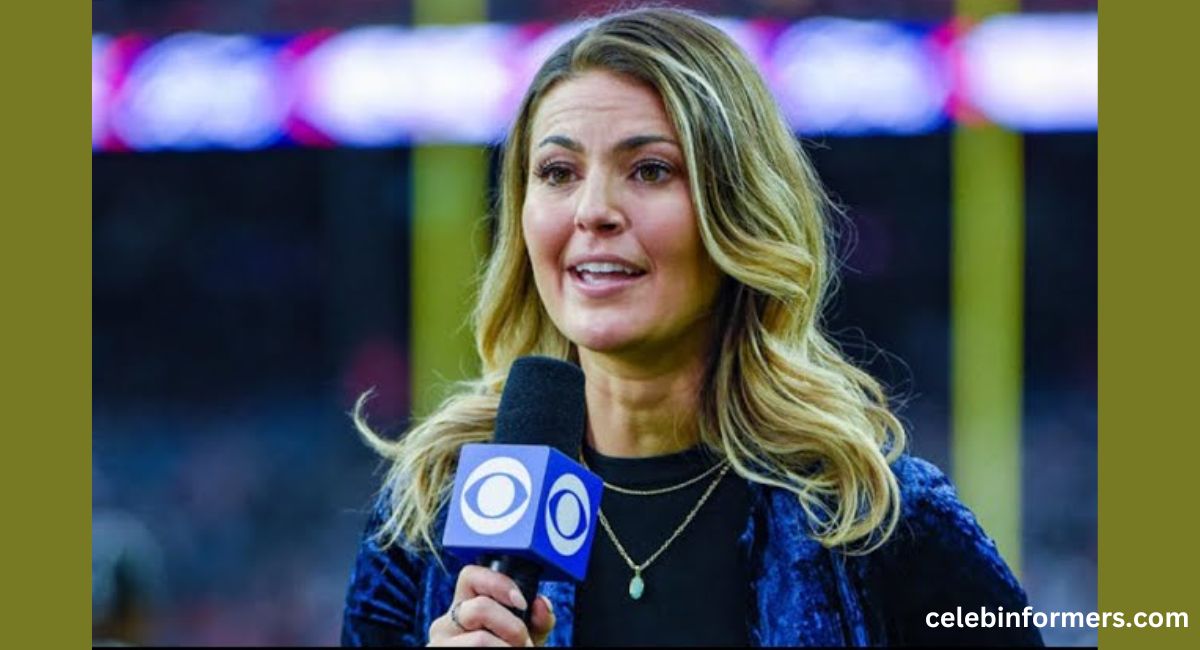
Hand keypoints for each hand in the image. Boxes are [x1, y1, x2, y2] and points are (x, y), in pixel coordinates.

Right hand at [427, 565, 555, 646]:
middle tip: (525, 642)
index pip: (471, 575)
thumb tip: (542, 604)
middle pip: (480, 608)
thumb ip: (538, 619)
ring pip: (480, 639)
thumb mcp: (527, 634)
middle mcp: (446, 621)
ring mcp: (440, 643)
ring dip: (507, 648)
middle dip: (512, 627)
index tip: (522, 602)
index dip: (499, 583)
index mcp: (464, 605)